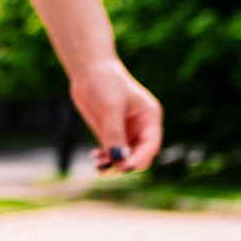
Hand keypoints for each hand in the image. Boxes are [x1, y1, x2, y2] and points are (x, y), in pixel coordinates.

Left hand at [71, 57, 162, 174]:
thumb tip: (118, 158)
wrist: (89, 71)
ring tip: (98, 163)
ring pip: (124, 156)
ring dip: (113, 163)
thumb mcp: (111, 108)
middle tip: (108, 169)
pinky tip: (95, 157)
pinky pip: (111, 152)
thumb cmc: (106, 82)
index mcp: (149, 117)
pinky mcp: (110, 132)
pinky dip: (105, 158)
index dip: (140, 158)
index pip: (151, 145)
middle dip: (126, 163)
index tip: (125, 167)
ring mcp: (125, 131)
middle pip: (139, 154)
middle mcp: (140, 126)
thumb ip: (114, 133)